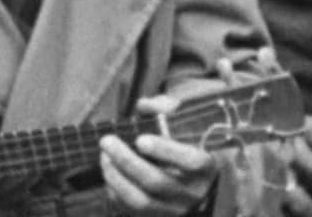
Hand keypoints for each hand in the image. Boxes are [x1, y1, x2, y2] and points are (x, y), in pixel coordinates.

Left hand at [101, 95, 217, 215]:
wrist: (197, 184)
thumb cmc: (188, 148)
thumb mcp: (187, 126)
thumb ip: (167, 109)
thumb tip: (144, 105)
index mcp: (206, 167)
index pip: (191, 161)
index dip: (165, 150)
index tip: (140, 139)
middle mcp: (193, 193)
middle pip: (157, 182)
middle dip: (127, 161)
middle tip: (107, 141)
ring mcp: (175, 210)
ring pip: (141, 201)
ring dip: (116, 178)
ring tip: (104, 157)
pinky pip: (131, 210)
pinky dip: (116, 191)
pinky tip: (109, 172)